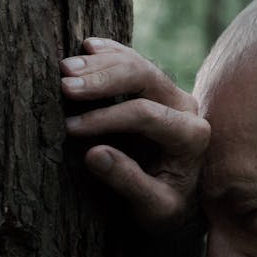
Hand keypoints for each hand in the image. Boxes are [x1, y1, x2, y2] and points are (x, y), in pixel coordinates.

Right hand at [60, 37, 209, 228]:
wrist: (182, 205)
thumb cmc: (168, 211)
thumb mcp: (154, 209)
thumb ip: (128, 182)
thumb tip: (93, 154)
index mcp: (192, 136)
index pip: (145, 114)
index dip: (105, 118)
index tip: (71, 128)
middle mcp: (186, 108)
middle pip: (144, 77)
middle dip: (101, 78)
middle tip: (64, 84)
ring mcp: (171, 94)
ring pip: (137, 64)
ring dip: (99, 63)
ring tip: (65, 68)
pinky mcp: (156, 90)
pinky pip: (134, 62)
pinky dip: (110, 53)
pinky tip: (89, 46)